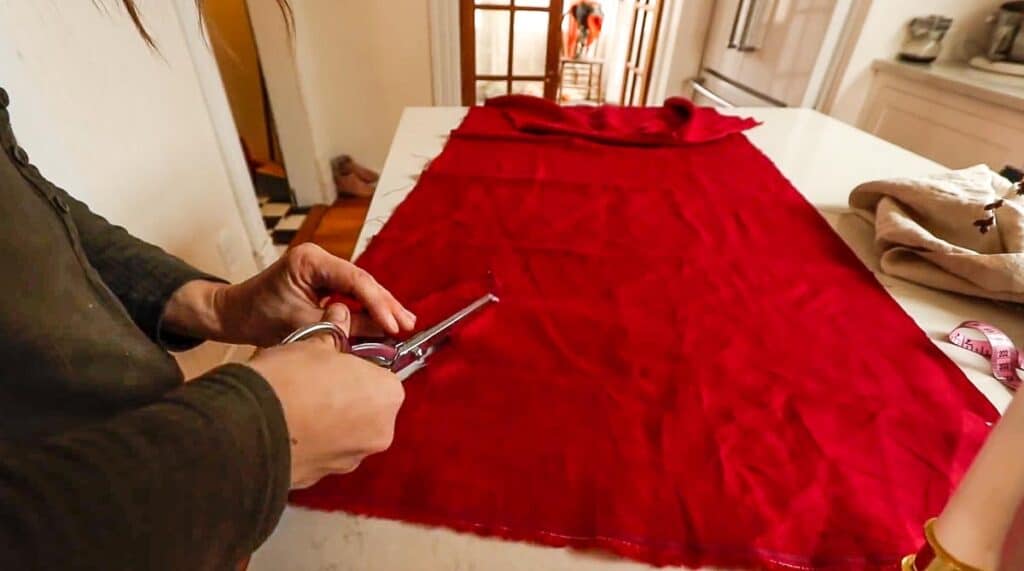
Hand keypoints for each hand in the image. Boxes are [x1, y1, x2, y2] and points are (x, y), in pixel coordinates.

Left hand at [164, 243, 415, 346]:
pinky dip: (367, 310)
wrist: (233, 314)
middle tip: (408, 325)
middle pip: (363, 281)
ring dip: (381, 308)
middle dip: (386, 305)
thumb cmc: (258, 317)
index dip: (377, 303)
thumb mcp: (304, 327)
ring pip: (361, 288)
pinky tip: (385, 323)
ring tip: (404, 325)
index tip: (393, 325)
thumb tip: (383, 334)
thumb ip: (344, 327)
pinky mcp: (323, 281)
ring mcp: (323, 268)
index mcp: (310, 260)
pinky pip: (352, 294)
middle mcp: (320, 258)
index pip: (354, 279)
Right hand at [247, 305, 404, 487]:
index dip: (359, 366)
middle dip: (346, 394)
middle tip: (314, 380)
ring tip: (297, 403)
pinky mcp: (324, 476)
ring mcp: (353, 459)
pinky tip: (289, 424)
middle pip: (369, 406)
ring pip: (347, 431)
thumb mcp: (314, 343)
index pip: (383, 375)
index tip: (336, 362)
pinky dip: (312, 440)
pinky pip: (324, 451)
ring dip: (329, 418)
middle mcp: (381, 432)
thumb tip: (340, 315)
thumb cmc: (290, 379)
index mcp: (388, 395)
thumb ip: (334, 333)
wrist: (247, 428)